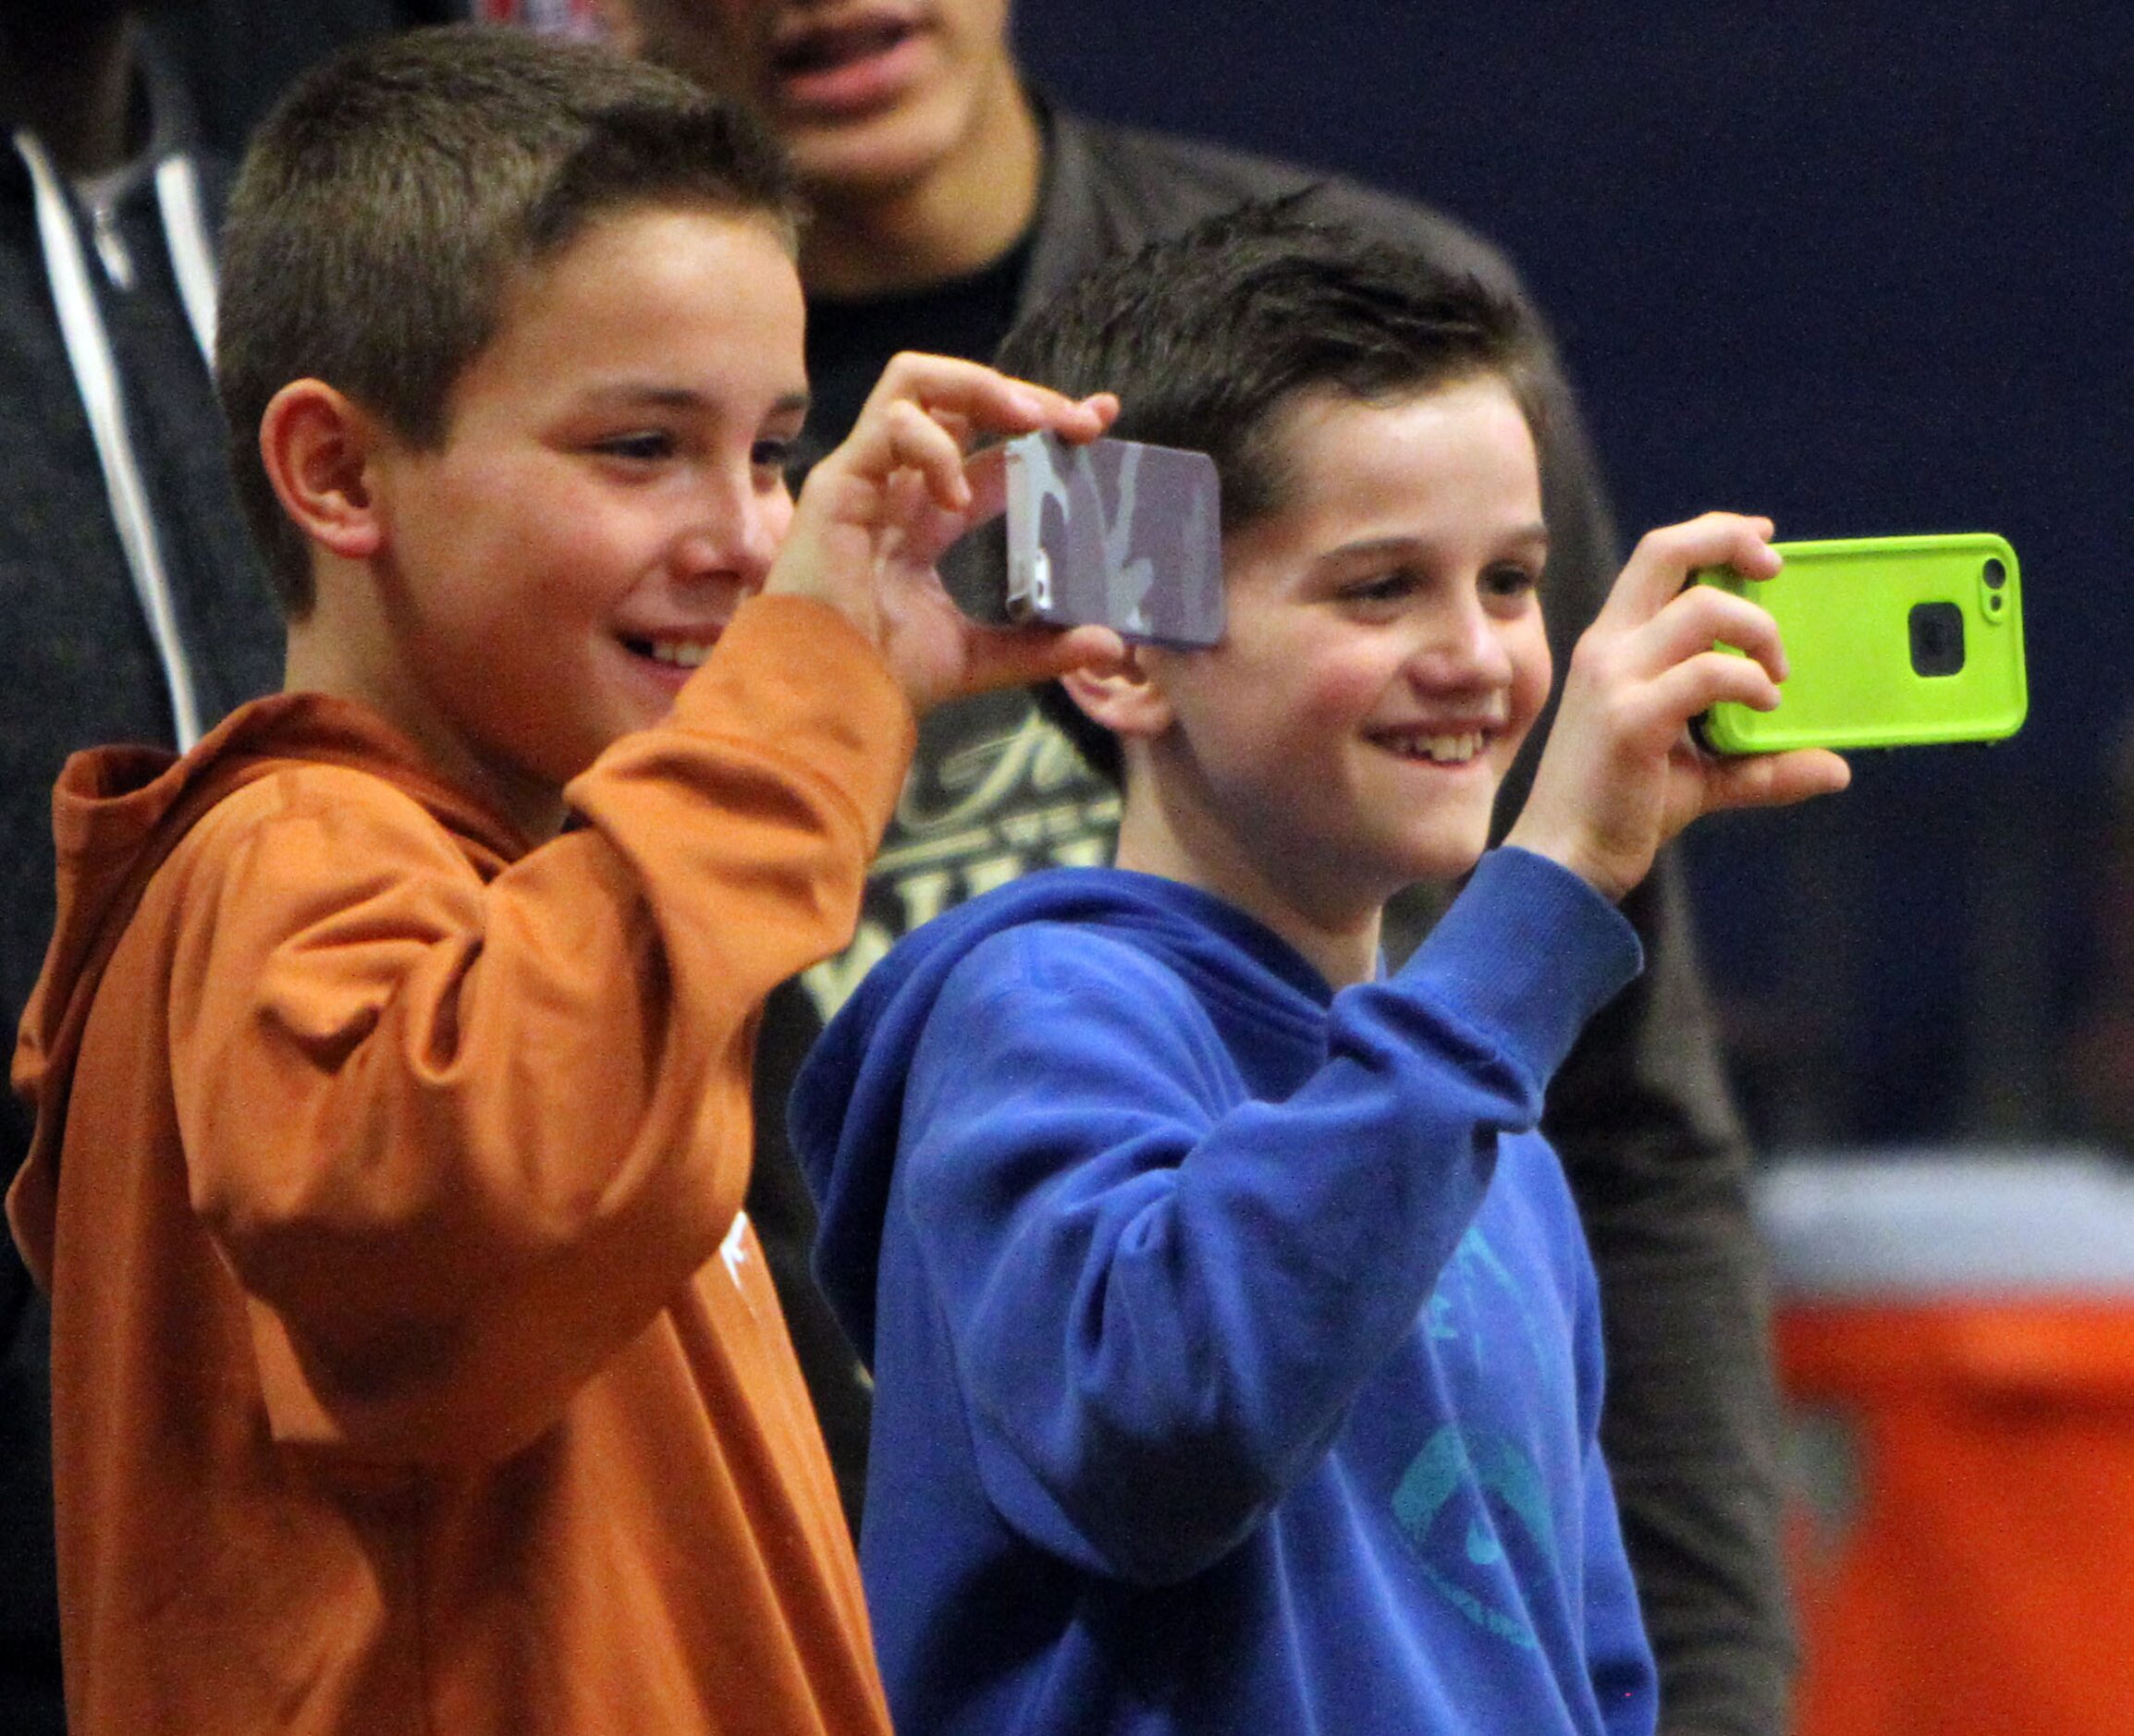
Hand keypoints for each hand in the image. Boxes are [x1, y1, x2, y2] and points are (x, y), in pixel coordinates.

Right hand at [764, 352, 1127, 714]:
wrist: (826, 699)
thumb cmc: (881, 678)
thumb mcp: (979, 658)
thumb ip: (1040, 647)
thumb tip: (1113, 645)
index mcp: (928, 519)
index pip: (993, 451)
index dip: (1045, 427)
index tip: (1101, 422)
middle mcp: (898, 487)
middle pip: (959, 399)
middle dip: (1024, 394)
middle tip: (1081, 419)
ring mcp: (866, 477)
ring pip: (916, 381)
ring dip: (981, 388)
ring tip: (1029, 423)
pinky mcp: (839, 481)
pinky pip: (892, 424)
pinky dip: (934, 445)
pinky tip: (958, 495)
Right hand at [1504, 512, 1850, 899]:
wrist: (1564, 862)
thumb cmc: (1617, 811)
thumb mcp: (1697, 776)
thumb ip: (1759, 765)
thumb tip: (1835, 768)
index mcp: (1612, 647)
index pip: (1658, 559)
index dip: (1713, 534)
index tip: (1762, 544)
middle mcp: (1607, 649)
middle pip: (1666, 551)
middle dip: (1730, 539)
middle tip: (1776, 569)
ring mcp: (1614, 680)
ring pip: (1702, 609)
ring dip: (1758, 632)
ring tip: (1778, 676)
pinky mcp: (1630, 719)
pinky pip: (1707, 674)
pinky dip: (1749, 682)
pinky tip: (1765, 707)